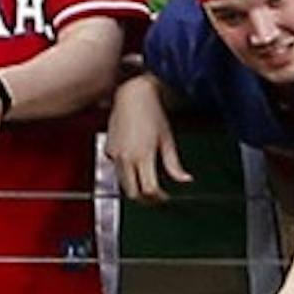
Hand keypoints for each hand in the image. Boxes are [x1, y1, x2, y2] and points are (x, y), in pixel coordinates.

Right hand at [107, 74, 189, 201]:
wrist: (132, 94)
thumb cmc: (152, 112)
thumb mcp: (167, 140)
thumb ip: (174, 164)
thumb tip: (185, 179)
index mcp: (143, 156)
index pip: (149, 189)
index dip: (159, 198)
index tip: (166, 197)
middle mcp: (126, 158)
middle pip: (133, 193)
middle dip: (145, 199)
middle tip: (157, 196)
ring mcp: (115, 155)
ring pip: (123, 185)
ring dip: (135, 188)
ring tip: (147, 183)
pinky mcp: (109, 150)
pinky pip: (116, 171)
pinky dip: (126, 175)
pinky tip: (135, 165)